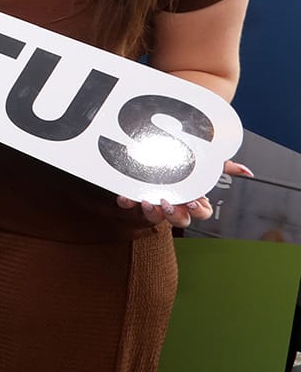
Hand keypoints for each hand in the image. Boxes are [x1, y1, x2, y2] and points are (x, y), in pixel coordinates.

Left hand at [117, 159, 251, 227]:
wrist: (154, 151)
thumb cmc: (183, 162)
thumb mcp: (205, 161)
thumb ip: (224, 165)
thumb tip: (247, 171)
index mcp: (193, 198)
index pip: (202, 212)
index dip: (199, 211)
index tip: (193, 202)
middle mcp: (176, 204)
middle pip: (180, 221)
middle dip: (176, 216)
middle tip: (170, 204)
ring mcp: (156, 204)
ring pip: (156, 218)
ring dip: (153, 213)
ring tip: (149, 201)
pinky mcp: (136, 199)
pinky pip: (130, 206)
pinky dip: (128, 202)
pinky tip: (125, 197)